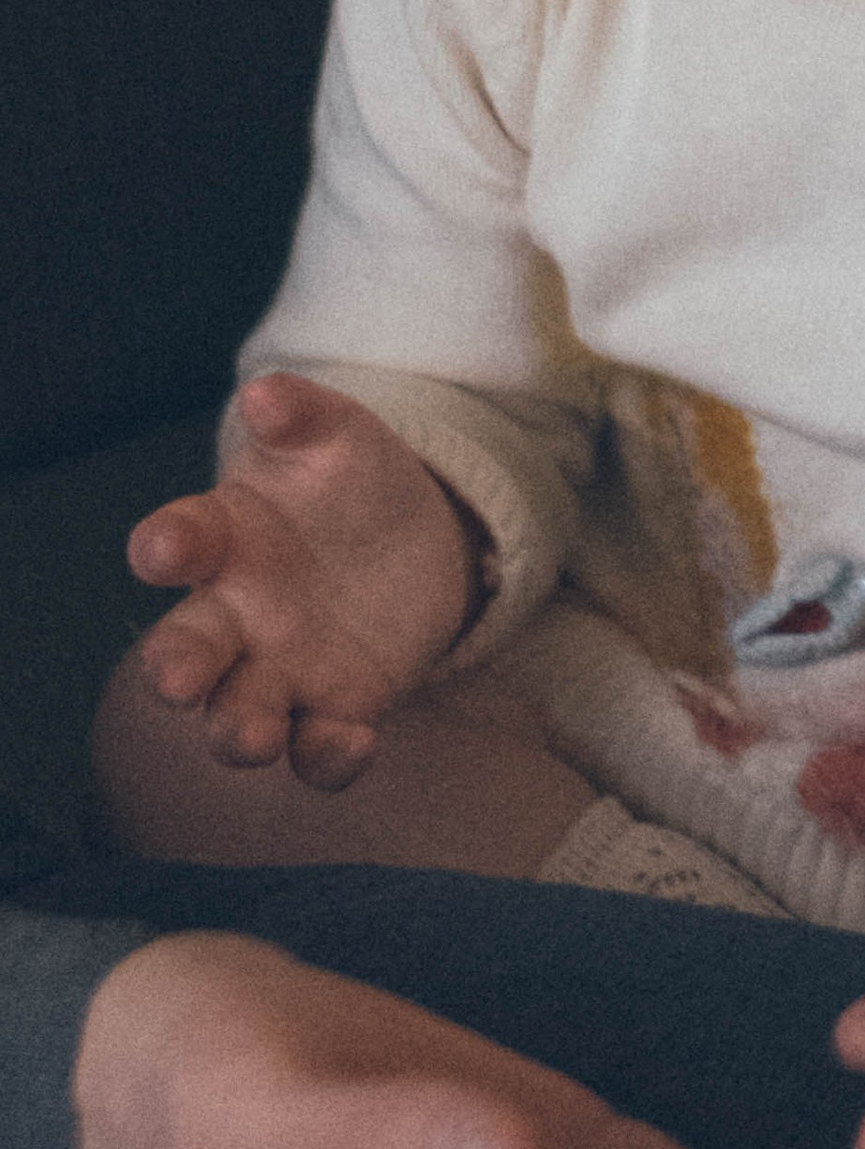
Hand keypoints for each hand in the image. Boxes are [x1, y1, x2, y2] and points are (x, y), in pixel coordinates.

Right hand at [125, 371, 476, 786]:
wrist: (416, 536)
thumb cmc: (349, 478)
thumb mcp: (337, 436)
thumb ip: (302, 415)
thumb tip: (265, 392)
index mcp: (224, 537)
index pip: (179, 541)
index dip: (166, 545)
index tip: (164, 548)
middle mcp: (236, 613)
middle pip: (188, 648)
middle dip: (175, 667)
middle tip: (175, 681)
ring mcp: (281, 667)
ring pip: (238, 713)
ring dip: (236, 732)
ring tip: (251, 739)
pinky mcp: (336, 706)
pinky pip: (319, 746)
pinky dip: (327, 756)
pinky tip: (352, 744)